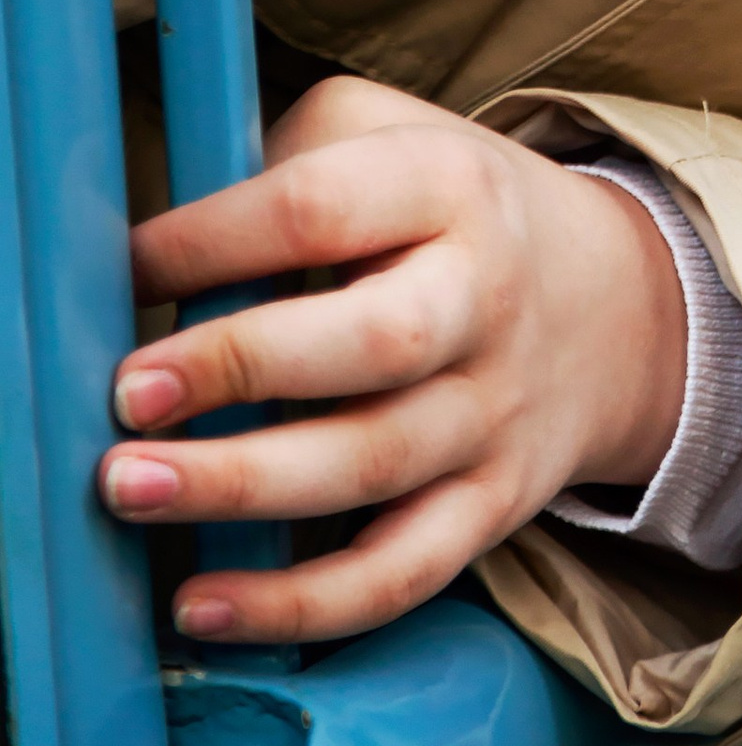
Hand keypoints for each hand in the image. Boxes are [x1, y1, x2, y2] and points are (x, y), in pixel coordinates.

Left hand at [99, 74, 688, 648]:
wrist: (615, 301)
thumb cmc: (448, 214)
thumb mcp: (388, 139)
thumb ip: (282, 173)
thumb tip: (140, 265)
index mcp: (448, 184)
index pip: (319, 208)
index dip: (207, 243)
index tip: (121, 271)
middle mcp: (484, 297)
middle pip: (376, 341)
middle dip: (240, 367)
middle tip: (128, 394)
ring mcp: (494, 411)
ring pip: (374, 465)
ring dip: (242, 486)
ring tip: (127, 488)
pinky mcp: (494, 505)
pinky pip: (400, 573)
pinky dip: (299, 605)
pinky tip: (200, 606)